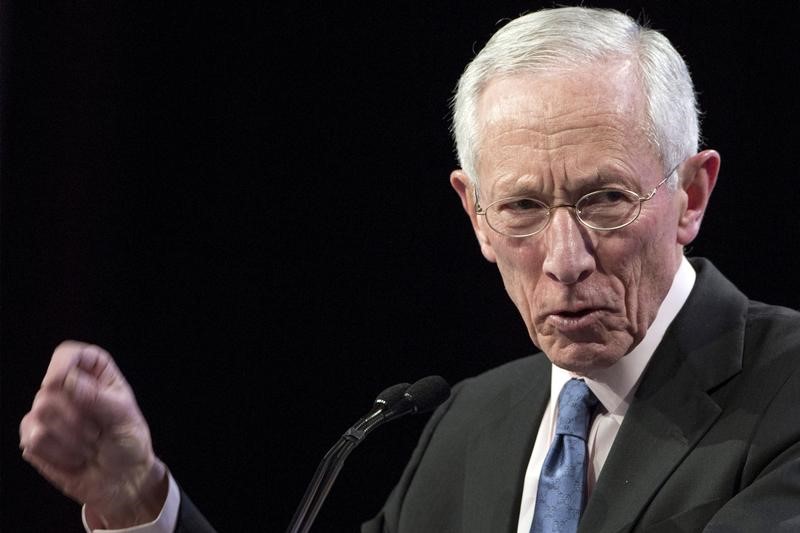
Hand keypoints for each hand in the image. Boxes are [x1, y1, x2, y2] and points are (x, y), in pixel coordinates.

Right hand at [20, 341, 167, 528]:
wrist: (121, 479)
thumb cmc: (128, 442)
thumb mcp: (125, 417)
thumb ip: (99, 398)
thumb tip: (68, 381)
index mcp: (94, 372)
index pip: (69, 354)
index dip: (62, 365)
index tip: (62, 381)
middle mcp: (67, 387)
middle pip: (50, 388)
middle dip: (78, 417)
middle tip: (99, 432)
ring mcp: (45, 412)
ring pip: (40, 414)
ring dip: (72, 438)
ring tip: (91, 445)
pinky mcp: (33, 436)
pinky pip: (34, 440)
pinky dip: (60, 454)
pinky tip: (75, 457)